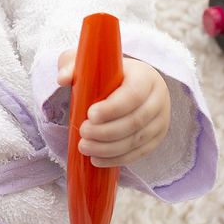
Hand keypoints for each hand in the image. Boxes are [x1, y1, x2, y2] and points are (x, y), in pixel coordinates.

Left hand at [57, 52, 169, 167]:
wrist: (130, 83)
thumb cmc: (106, 73)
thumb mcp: (88, 63)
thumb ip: (72, 65)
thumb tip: (63, 79)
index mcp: (145, 76)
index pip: (134, 94)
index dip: (113, 108)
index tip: (90, 114)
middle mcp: (158, 98)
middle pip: (136, 121)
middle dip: (106, 132)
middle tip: (83, 132)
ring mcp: (160, 120)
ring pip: (137, 140)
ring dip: (109, 149)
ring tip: (85, 147)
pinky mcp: (156, 138)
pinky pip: (139, 153)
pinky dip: (117, 159)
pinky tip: (97, 159)